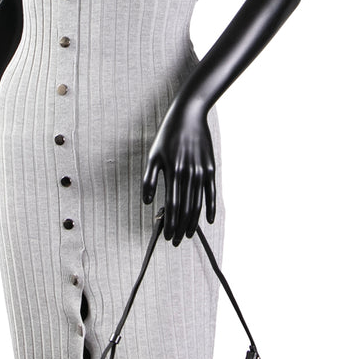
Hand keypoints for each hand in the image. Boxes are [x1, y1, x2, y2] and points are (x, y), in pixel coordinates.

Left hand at [142, 102, 216, 245]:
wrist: (189, 116)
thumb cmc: (167, 136)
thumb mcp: (153, 155)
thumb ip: (149, 179)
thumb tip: (147, 202)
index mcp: (172, 171)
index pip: (171, 205)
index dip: (169, 223)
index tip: (166, 236)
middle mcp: (188, 174)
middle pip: (185, 208)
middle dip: (180, 228)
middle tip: (176, 242)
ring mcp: (201, 172)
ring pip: (197, 204)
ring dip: (192, 223)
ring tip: (187, 235)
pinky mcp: (210, 169)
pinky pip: (210, 193)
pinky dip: (210, 208)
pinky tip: (207, 221)